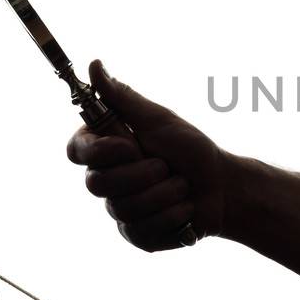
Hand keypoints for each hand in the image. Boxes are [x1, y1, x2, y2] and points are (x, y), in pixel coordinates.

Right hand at [66, 61, 232, 251]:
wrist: (223, 187)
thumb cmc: (191, 149)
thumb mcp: (159, 119)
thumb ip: (123, 98)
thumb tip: (94, 65)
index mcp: (106, 149)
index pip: (76, 152)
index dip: (101, 152)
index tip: (130, 145)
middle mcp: (106, 180)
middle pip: (98, 185)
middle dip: (144, 174)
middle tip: (168, 166)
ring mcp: (119, 210)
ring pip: (125, 209)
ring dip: (166, 194)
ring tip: (182, 186)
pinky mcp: (136, 235)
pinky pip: (143, 231)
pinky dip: (173, 217)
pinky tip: (184, 209)